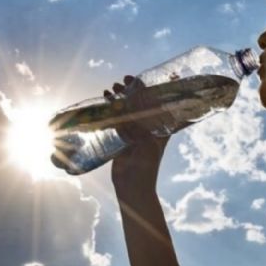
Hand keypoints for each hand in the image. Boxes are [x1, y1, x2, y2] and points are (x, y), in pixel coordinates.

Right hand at [105, 75, 171, 190]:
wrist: (133, 187)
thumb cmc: (147, 166)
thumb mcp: (149, 143)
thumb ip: (143, 126)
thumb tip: (135, 108)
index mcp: (161, 127)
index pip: (161, 103)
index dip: (155, 88)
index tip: (145, 77)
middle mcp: (148, 127)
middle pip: (141, 102)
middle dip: (132, 90)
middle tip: (123, 80)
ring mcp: (134, 131)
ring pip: (127, 109)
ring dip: (120, 97)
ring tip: (111, 88)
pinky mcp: (122, 138)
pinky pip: (116, 119)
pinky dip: (111, 109)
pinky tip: (104, 100)